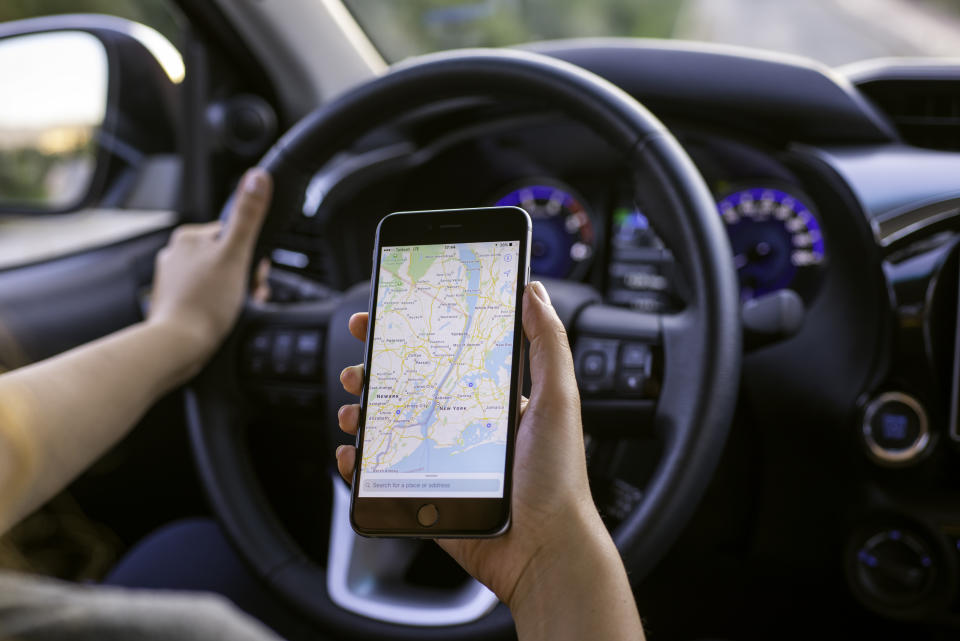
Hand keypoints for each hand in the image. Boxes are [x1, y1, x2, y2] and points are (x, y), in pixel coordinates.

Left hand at [147, 168, 271, 364]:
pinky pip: (204, 296)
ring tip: (235, 308)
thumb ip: (248, 215)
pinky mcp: (173, 301)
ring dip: (233, 292)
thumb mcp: (236, 254)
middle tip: (247, 293)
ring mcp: (172, 279)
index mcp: (189, 236)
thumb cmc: (205, 303)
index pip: (232, 235)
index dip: (249, 255)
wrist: (178, 344)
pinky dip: (217, 305)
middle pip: (225, 257)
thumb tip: (257, 177)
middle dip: (242, 276)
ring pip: (216, 278)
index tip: (254, 272)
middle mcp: (176, 253)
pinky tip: (221, 317)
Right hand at [335, 282, 608, 608]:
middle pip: (407, 387)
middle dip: (376, 369)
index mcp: (491, 399)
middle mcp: (462, 425)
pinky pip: (380, 475)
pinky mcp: (424, 494)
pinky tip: (352, 452)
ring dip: (362, 411)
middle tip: (360, 360)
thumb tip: (533, 290)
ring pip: (388, 427)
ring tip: (354, 407)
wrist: (544, 549)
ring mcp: (439, 460)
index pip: (446, 355)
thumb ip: (547, 343)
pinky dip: (359, 462)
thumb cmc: (557, 477)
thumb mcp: (558, 399)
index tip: (389, 313)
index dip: (415, 334)